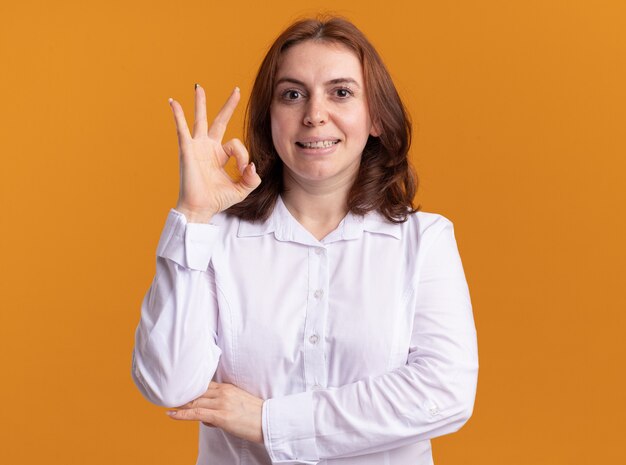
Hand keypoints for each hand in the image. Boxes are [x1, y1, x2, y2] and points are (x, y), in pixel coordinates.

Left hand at [167, 382, 264, 443]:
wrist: (269, 421)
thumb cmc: (255, 415)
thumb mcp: (238, 403)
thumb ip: (222, 403)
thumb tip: (207, 416)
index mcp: (228, 387)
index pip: (204, 385)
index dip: (190, 389)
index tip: (179, 390)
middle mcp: (223, 392)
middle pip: (196, 392)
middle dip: (182, 396)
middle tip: (169, 397)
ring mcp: (221, 403)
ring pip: (194, 401)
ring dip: (180, 404)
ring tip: (168, 405)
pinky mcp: (220, 416)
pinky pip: (196, 413)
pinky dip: (181, 414)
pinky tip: (171, 414)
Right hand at [169, 85, 261, 222]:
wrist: (200, 208)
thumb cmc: (217, 200)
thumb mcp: (242, 189)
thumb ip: (252, 179)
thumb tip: (252, 166)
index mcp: (220, 155)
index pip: (236, 144)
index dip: (243, 156)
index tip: (243, 171)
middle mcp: (208, 148)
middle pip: (219, 121)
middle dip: (228, 107)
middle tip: (236, 91)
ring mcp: (197, 147)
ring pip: (200, 120)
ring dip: (200, 103)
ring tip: (199, 87)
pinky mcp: (187, 150)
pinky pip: (182, 129)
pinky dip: (178, 115)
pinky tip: (173, 102)